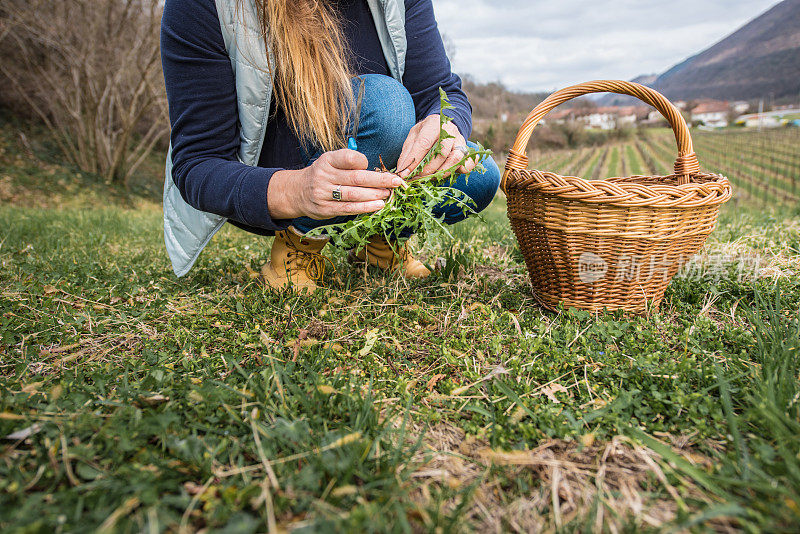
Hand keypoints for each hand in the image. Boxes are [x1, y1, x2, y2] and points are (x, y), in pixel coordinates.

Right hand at [267, 149, 403, 219]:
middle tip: (396, 182)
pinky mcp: (325, 209)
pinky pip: (348, 208)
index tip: (373, 165)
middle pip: (356, 178)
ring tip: (389, 194)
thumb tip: (378, 171)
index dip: (362, 161)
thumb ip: (350, 164)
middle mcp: (324, 176)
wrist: (297, 192)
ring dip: (374, 195)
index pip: (348, 158)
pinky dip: (365, 208)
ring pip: (353, 195)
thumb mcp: (331, 162)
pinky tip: (378, 206)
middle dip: (379, 180)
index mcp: (327, 160)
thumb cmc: (323, 175)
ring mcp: (323, 194)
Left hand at [396, 114, 475, 178]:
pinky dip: (460, 170)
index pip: (424, 143)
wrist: (444, 125)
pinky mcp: (467, 151)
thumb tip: (402, 170)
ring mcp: (461, 141)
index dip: (414, 160)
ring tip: (427, 178)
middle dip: (426, 170)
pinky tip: (446, 173)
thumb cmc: (426, 132)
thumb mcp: (413, 136)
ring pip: (455, 159)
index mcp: (434, 123)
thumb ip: (407, 152)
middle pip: (440, 153)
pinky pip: (468, 163)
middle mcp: (450, 131)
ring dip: (440, 172)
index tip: (404, 174)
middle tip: (415, 178)